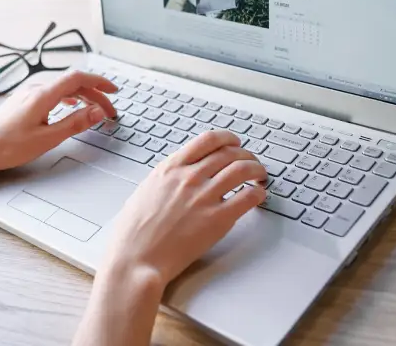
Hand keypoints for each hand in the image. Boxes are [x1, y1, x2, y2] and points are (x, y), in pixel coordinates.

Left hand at [0, 70, 117, 174]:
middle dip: (94, 94)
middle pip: (71, 83)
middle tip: (109, 110)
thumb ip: (74, 123)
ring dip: (81, 97)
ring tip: (93, 109)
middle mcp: (34, 89)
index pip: (77, 79)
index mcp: (42, 95)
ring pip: (61, 88)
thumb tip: (96, 112)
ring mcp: (27, 93)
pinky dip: (67, 98)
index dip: (98, 82)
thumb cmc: (7, 146)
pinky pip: (51, 93)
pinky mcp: (23, 100)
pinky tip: (69, 106)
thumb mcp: (47, 138)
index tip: (113, 90)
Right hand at [99, 130, 266, 288]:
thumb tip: (179, 175)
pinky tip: (259, 196)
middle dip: (246, 154)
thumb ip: (167, 178)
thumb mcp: (146, 191)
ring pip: (243, 169)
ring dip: (256, 169)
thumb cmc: (135, 230)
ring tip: (260, 175)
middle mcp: (189, 177)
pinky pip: (248, 197)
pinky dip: (259, 193)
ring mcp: (204, 197)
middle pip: (229, 153)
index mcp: (171, 168)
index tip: (234, 143)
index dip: (227, 138)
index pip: (208, 140)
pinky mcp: (217, 219)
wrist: (136, 256)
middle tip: (251, 161)